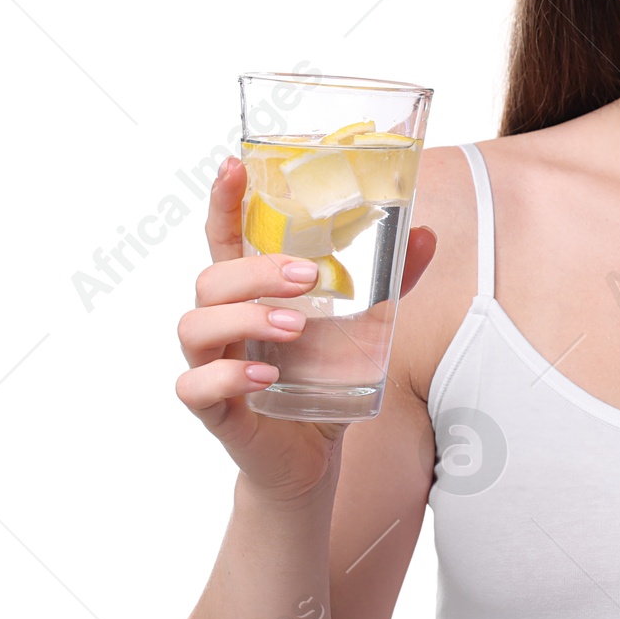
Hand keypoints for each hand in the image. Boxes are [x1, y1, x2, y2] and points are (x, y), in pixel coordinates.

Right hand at [174, 155, 437, 502]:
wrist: (313, 454)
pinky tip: (266, 376)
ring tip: (295, 328)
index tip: (232, 164)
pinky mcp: (212, 407)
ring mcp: (210, 363)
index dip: (223, 201)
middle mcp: (222, 323)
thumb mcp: (364, 327)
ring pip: (195, 324)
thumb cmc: (324, 379)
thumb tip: (426, 235)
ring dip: (246, 319)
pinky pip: (194, 385)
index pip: (224, 238)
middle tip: (308, 279)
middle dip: (257, 272)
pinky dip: (229, 377)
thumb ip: (389, 283)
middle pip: (210, 277)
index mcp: (251, 293)